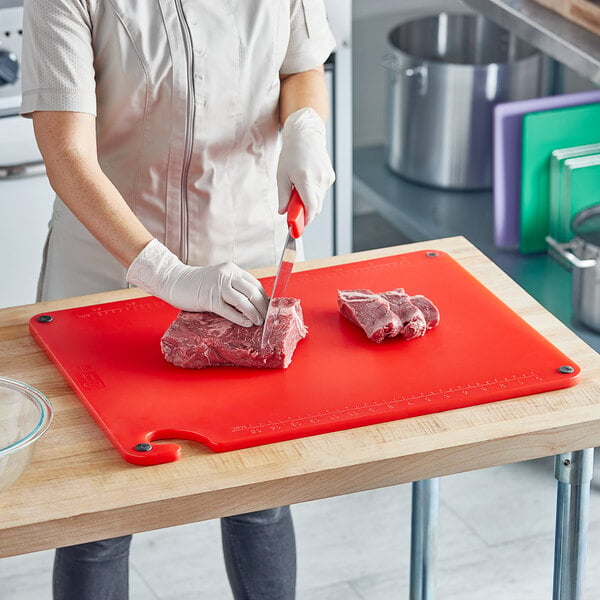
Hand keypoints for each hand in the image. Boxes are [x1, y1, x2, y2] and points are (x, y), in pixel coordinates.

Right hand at [126, 239, 267, 326]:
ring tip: (258, 322)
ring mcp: (218, 287)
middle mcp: (227, 275)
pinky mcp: (209, 299)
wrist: (175, 281)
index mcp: (232, 270)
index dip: (263, 298)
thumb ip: (234, 286)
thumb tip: (252, 302)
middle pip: (252, 292)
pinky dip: (240, 318)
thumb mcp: (220, 279)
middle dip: (262, 307)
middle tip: (266, 318)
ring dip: (254, 314)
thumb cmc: (198, 283)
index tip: (267, 308)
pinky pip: (229, 311)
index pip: (255, 284)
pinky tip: (246, 324)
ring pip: (243, 302)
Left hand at [277, 107, 334, 225]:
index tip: (297, 227)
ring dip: (308, 201)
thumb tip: (283, 212)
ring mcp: (327, 179)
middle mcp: (319, 180)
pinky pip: (321, 192)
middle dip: (304, 212)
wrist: (306, 136)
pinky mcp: (330, 177)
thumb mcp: (281, 175)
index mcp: (306, 180)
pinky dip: (313, 193)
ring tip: (298, 187)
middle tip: (293, 208)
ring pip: (318, 201)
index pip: (310, 209)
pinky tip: (306, 180)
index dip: (304, 221)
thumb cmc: (291, 153)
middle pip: (315, 208)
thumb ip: (283, 196)